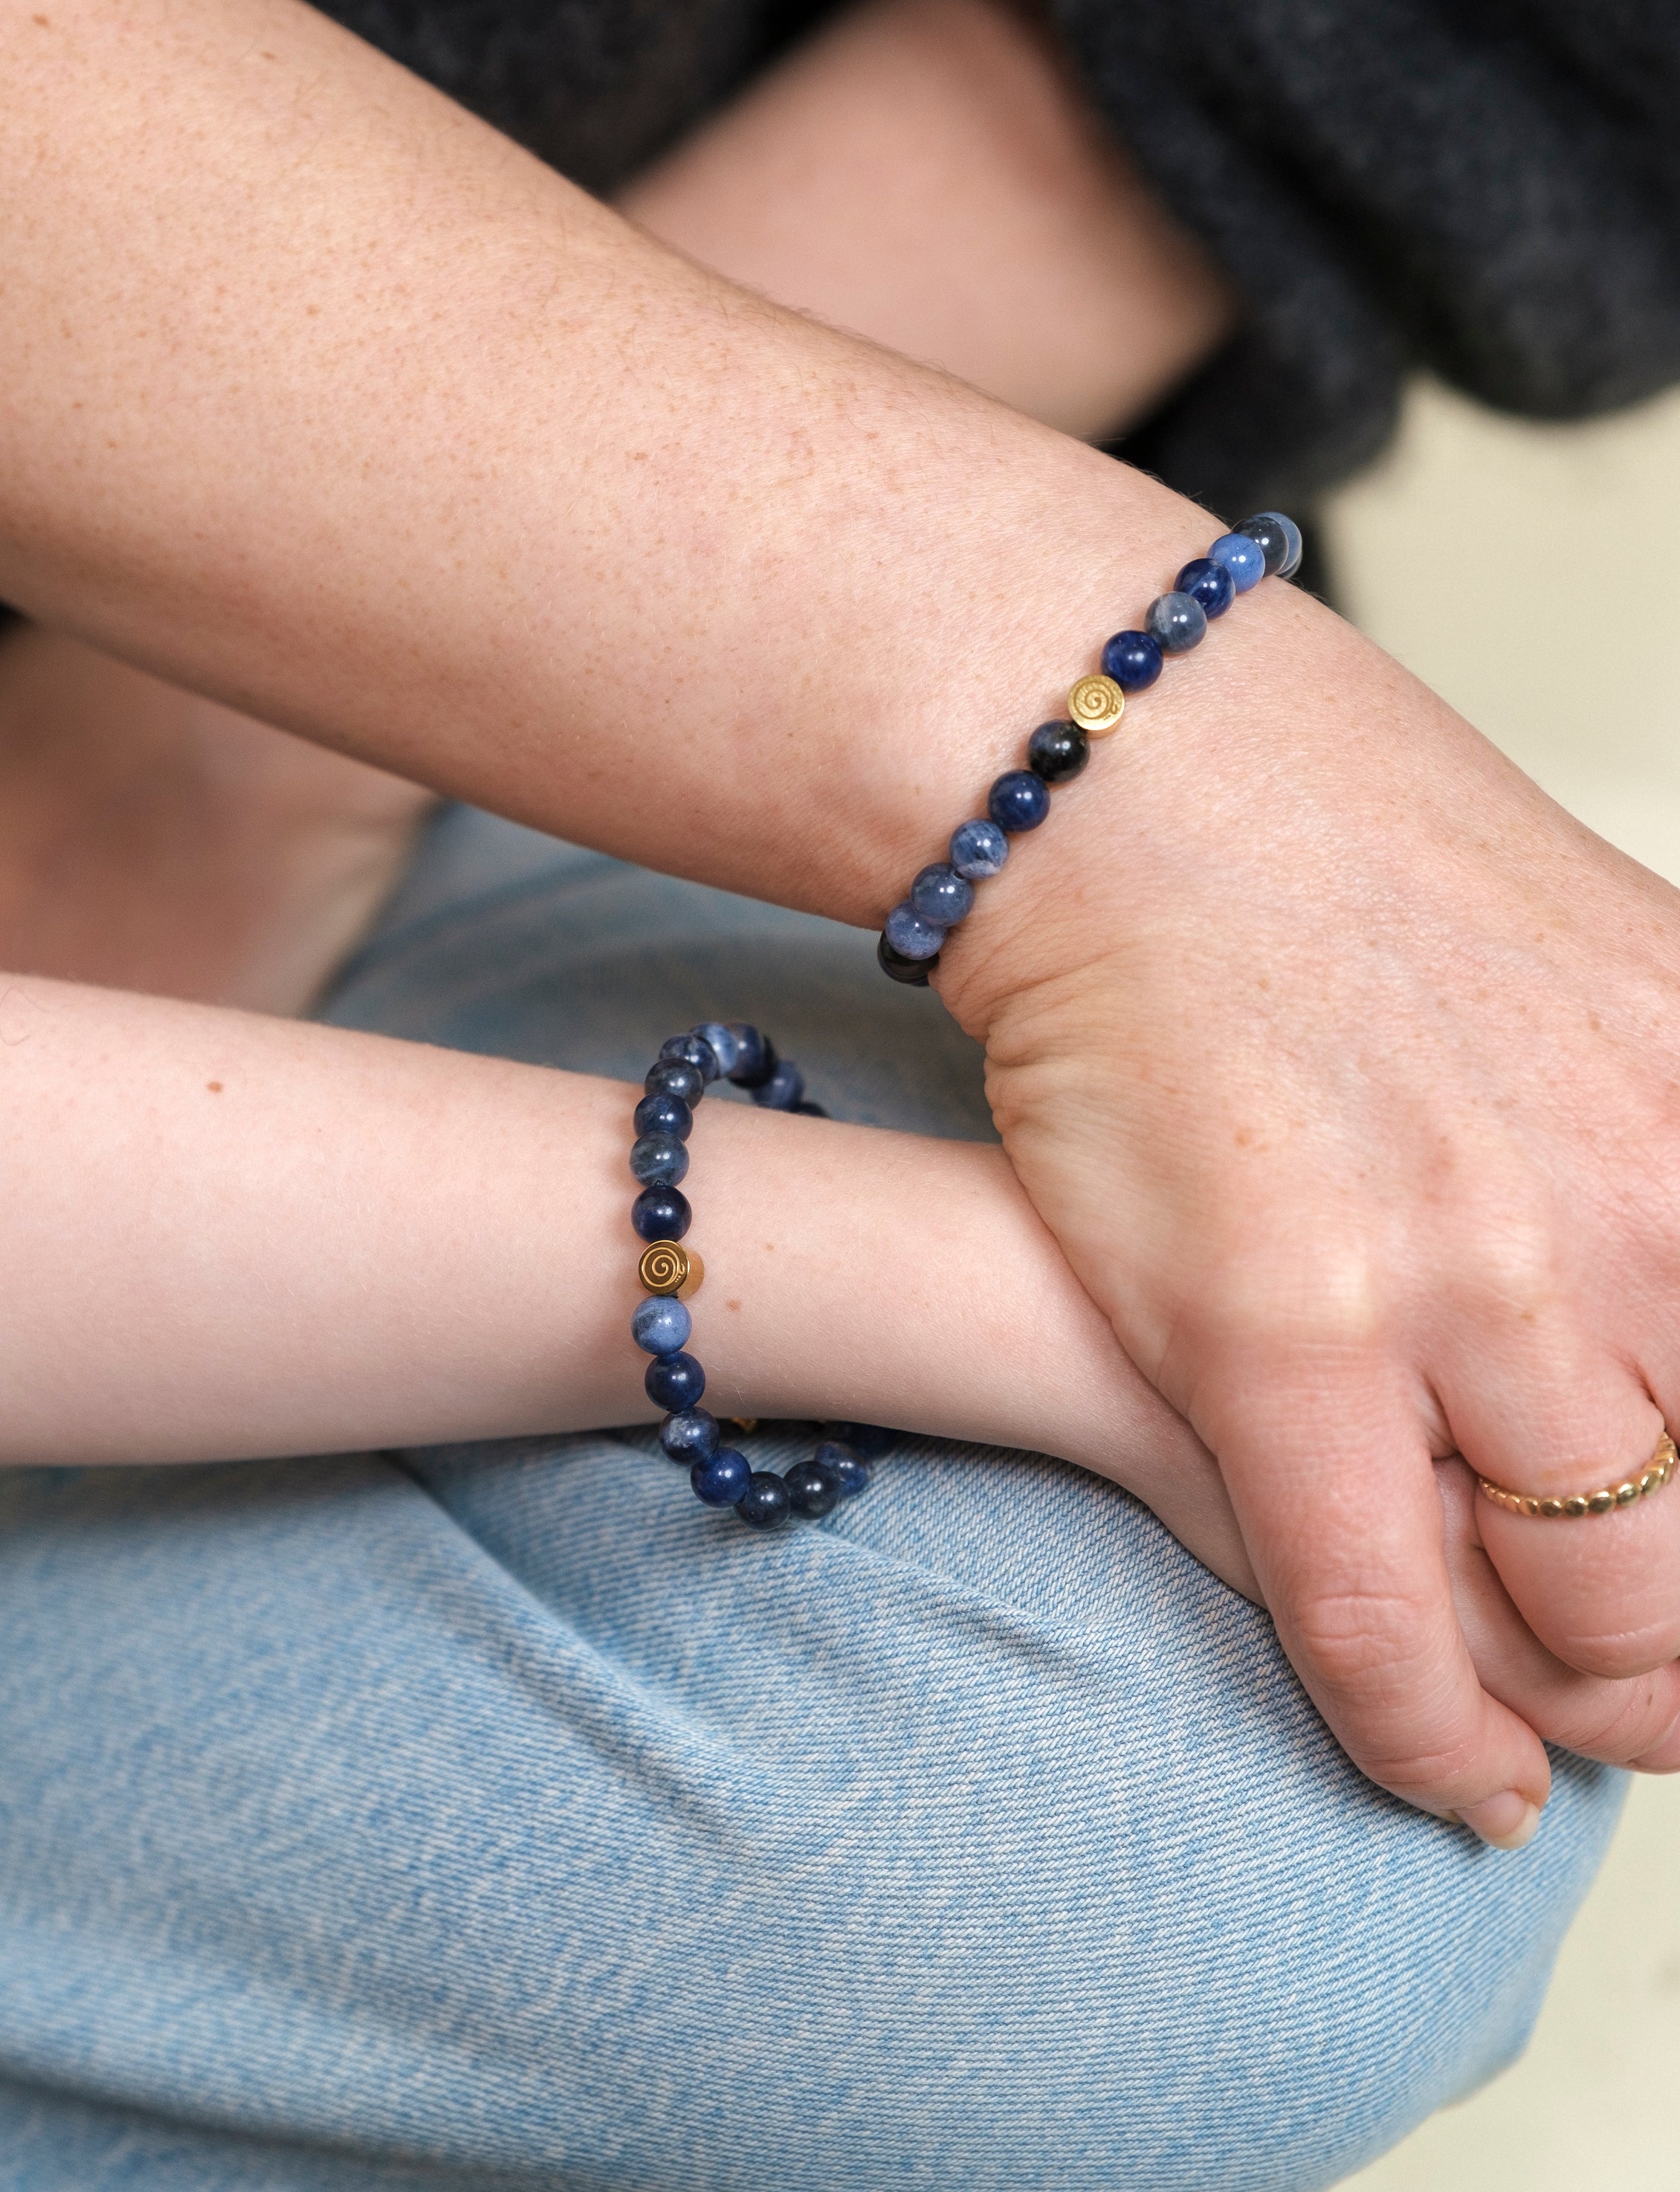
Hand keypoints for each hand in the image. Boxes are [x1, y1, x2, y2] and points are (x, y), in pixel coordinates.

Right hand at [941, 572, 1679, 1842]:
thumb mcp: (1638, 985)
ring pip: (1602, 1618)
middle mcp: (1639, 1206)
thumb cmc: (1358, 879)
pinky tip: (1446, 1765)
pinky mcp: (1280, 1335)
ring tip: (1557, 1720)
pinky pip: (1381, 1629)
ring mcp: (1464, 1277)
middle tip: (1661, 1692)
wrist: (1148, 796)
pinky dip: (1423, 1737)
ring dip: (1595, 1710)